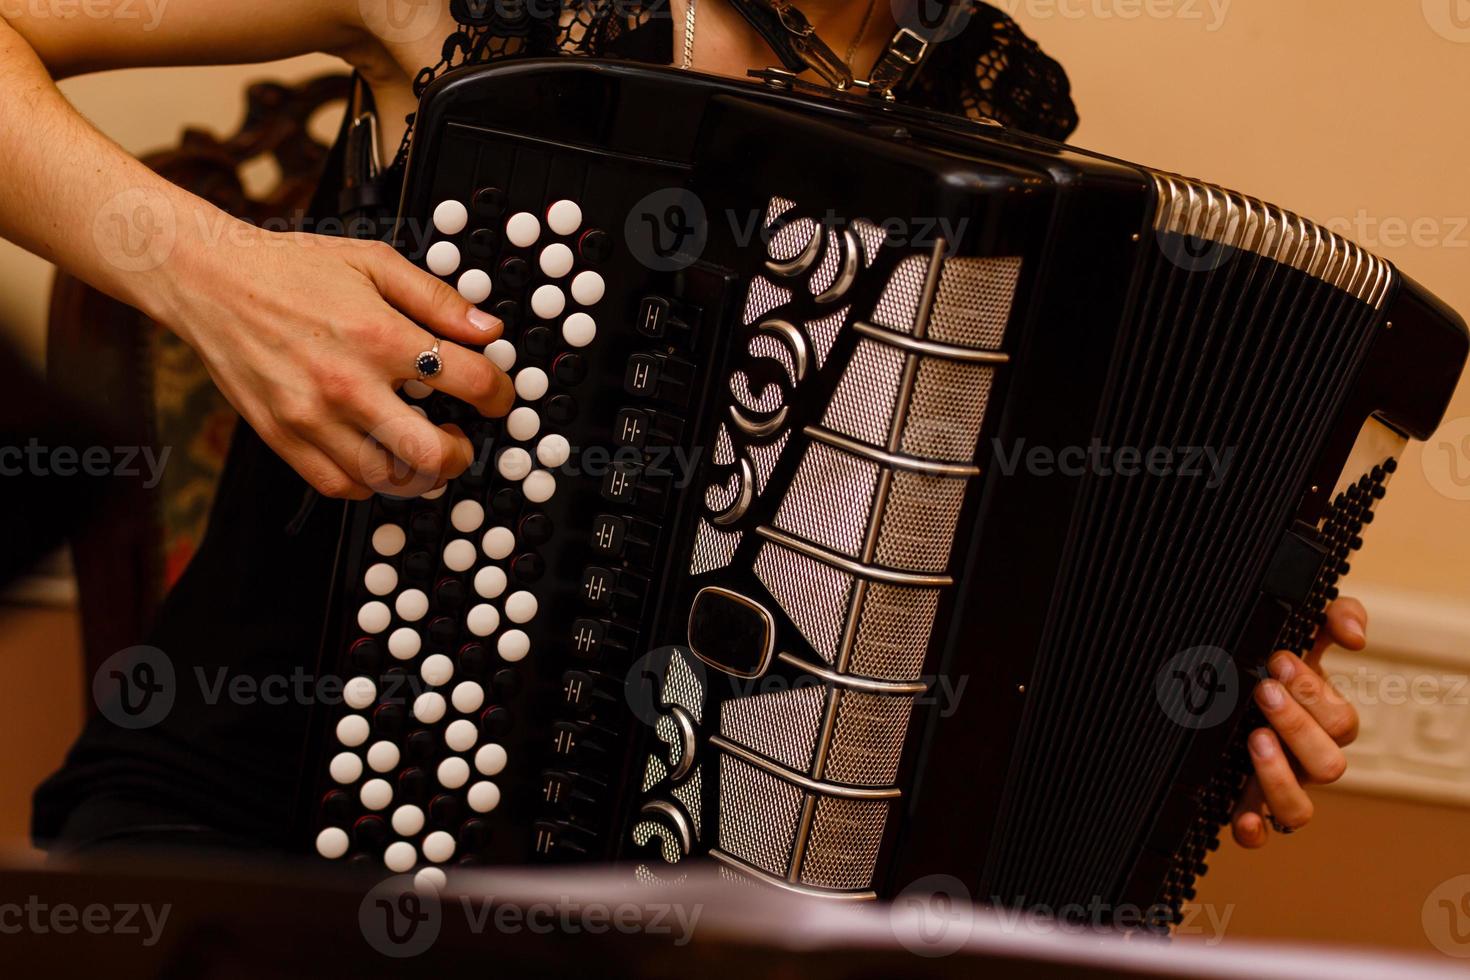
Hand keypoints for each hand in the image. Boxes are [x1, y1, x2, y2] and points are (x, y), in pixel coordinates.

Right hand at [157, 221, 514, 498]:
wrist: (210, 281)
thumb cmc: (290, 269)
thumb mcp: (374, 264)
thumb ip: (436, 299)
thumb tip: (487, 329)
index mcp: (379, 335)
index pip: (470, 381)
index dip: (500, 393)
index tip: (498, 395)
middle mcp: (348, 384)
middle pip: (432, 453)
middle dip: (462, 454)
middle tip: (460, 439)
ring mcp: (312, 418)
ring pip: (387, 479)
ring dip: (416, 473)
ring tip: (418, 448)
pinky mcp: (283, 438)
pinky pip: (340, 486)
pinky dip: (368, 482)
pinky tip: (375, 455)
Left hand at [1231, 597, 1365, 845]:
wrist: (1219, 688)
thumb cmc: (1269, 667)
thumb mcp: (1301, 635)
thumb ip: (1333, 618)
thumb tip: (1354, 634)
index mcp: (1324, 722)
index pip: (1340, 719)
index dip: (1314, 692)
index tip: (1278, 660)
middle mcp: (1306, 760)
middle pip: (1329, 763)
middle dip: (1297, 725)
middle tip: (1263, 691)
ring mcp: (1279, 787)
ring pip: (1300, 809)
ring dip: (1280, 775)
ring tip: (1254, 737)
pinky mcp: (1247, 808)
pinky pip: (1260, 833)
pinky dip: (1254, 829)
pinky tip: (1242, 818)